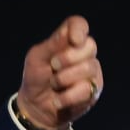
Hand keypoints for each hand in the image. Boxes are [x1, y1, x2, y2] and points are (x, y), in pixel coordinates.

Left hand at [16, 14, 101, 129]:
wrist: (36, 105)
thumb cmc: (36, 77)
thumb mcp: (36, 58)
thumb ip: (52, 45)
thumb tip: (69, 34)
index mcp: (67, 41)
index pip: (79, 25)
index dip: (79, 29)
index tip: (74, 40)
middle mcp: (84, 53)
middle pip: (89, 45)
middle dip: (68, 58)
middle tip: (53, 66)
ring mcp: (91, 70)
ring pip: (89, 67)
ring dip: (64, 78)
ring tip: (54, 84)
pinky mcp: (94, 89)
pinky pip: (86, 89)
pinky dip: (67, 96)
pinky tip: (58, 99)